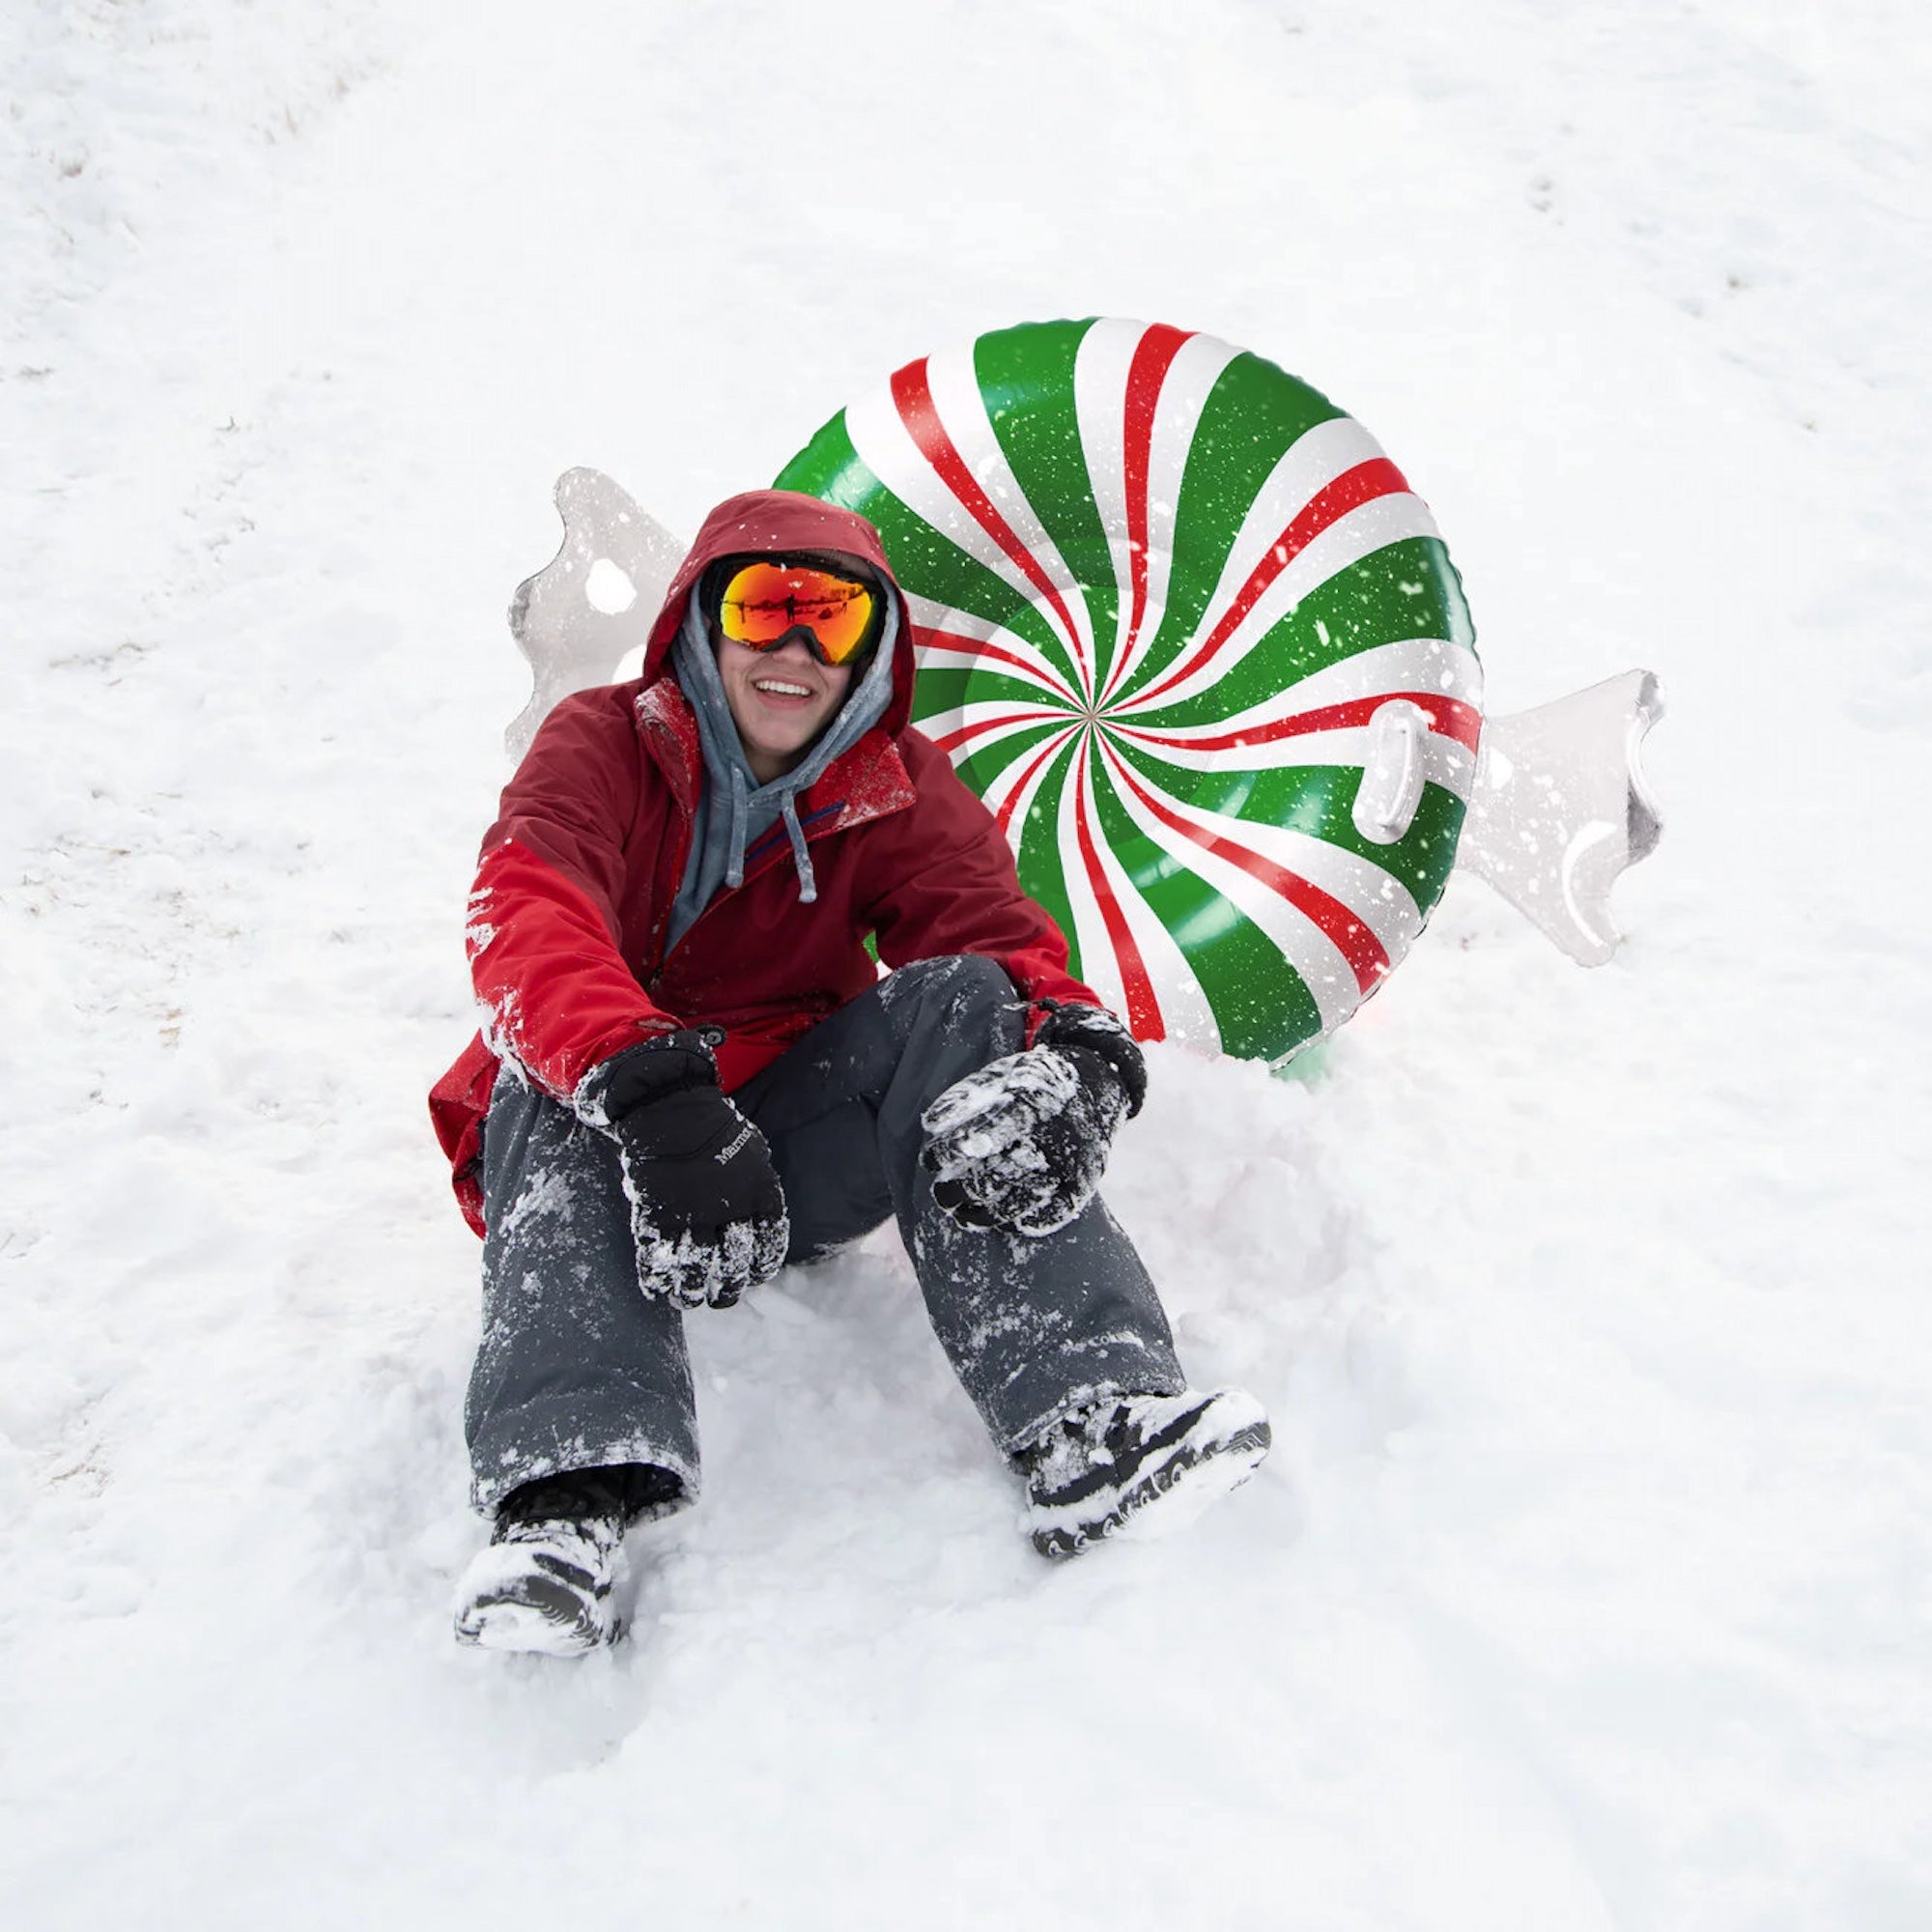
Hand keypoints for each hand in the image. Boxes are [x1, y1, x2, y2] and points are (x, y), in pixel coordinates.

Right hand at [581, 1033, 787, 1307]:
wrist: (670, 1107)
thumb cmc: (716, 1128)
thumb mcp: (753, 1153)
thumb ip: (758, 1188)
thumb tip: (758, 1224)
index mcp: (760, 1193)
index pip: (768, 1245)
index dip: (761, 1268)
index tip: (754, 1277)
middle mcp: (728, 1208)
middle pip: (732, 1264)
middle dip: (728, 1288)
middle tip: (723, 1297)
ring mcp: (690, 1213)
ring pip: (696, 1268)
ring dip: (693, 1291)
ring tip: (692, 1300)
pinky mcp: (655, 1213)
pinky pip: (657, 1256)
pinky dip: (658, 1278)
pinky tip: (660, 1289)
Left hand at [919, 1007, 1143, 1239]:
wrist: (1096, 1082)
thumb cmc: (1035, 1080)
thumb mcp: (1001, 1075)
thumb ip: (966, 1097)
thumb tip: (929, 1125)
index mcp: (1027, 1104)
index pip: (981, 1136)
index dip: (950, 1152)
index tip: (929, 1161)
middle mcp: (1049, 1135)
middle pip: (995, 1175)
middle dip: (960, 1189)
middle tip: (941, 1195)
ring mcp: (1067, 1163)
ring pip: (1018, 1200)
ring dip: (984, 1214)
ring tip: (961, 1215)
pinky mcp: (1082, 1182)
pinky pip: (1051, 1213)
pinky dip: (1024, 1222)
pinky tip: (1002, 1223)